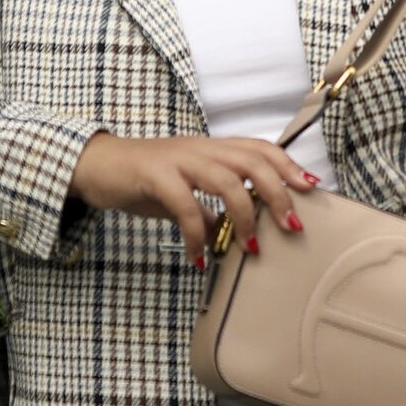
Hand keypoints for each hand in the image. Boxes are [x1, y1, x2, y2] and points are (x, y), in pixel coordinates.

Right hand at [67, 129, 317, 265]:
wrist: (96, 166)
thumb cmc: (143, 178)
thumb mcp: (184, 190)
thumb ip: (210, 206)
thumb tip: (232, 231)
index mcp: (211, 149)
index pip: (259, 148)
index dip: (287, 165)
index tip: (310, 188)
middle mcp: (200, 149)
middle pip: (252, 162)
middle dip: (278, 193)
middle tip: (291, 225)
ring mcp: (178, 160)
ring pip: (226, 179)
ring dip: (244, 215)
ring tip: (250, 247)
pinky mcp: (155, 175)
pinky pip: (185, 205)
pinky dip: (197, 234)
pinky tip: (199, 256)